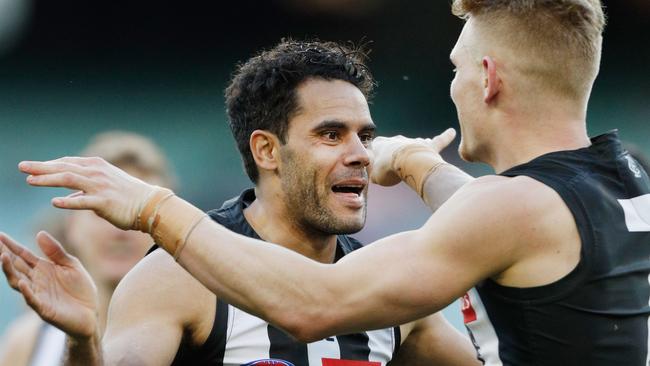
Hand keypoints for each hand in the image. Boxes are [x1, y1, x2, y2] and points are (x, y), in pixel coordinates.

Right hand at [0, 231, 97, 338]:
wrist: (91, 313)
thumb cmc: (81, 289)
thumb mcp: (71, 265)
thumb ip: (56, 251)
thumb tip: (39, 233)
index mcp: (43, 268)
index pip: (23, 255)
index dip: (11, 245)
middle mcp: (36, 280)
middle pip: (16, 266)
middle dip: (4, 254)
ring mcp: (38, 294)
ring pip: (18, 281)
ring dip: (9, 270)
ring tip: (3, 256)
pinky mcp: (44, 308)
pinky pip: (32, 299)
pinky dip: (26, 291)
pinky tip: (22, 282)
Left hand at [19, 157, 156, 229]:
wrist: (151, 205)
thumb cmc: (129, 197)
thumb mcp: (106, 188)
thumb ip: (86, 190)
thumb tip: (68, 198)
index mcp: (97, 167)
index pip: (67, 163)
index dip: (48, 165)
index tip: (32, 168)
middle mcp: (96, 173)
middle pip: (63, 167)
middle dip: (41, 167)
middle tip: (21, 167)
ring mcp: (100, 187)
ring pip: (68, 180)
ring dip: (47, 180)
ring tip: (30, 181)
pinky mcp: (104, 202)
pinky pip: (83, 202)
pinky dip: (68, 202)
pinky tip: (54, 203)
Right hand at [370, 128, 456, 185]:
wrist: (405, 162)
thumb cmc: (387, 169)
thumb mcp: (374, 176)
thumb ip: (374, 175)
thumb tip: (373, 178)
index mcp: (381, 143)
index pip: (377, 145)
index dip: (377, 155)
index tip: (376, 163)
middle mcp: (397, 139)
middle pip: (396, 144)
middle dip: (396, 153)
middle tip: (395, 163)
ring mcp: (414, 142)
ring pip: (415, 142)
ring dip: (415, 147)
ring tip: (416, 154)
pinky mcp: (429, 146)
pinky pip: (439, 140)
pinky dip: (446, 136)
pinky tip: (452, 132)